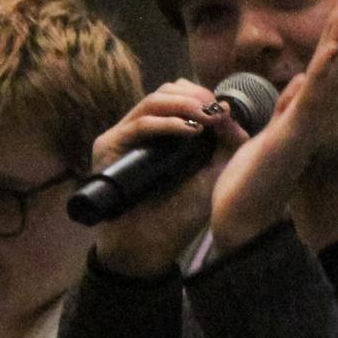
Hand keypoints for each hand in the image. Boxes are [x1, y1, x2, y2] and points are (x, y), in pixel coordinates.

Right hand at [89, 81, 252, 278]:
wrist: (148, 246)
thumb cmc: (179, 214)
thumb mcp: (213, 175)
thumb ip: (226, 144)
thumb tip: (227, 108)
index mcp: (166, 133)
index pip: (180, 95)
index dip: (202, 95)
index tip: (223, 109)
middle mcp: (144, 131)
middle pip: (165, 91)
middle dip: (195, 95)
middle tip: (215, 111)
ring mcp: (125, 137)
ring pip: (153, 101)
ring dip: (184, 104)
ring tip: (206, 117)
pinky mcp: (109, 148)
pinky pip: (139, 125)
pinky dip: (167, 123)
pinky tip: (190, 130)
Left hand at [207, 0, 337, 254]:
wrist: (240, 220)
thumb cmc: (245, 188)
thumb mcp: (251, 140)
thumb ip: (268, 113)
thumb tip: (280, 88)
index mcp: (294, 116)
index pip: (316, 68)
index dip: (328, 40)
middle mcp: (305, 115)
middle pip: (329, 61)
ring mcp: (303, 122)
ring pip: (327, 70)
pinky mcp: (295, 131)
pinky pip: (313, 93)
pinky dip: (325, 67)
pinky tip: (335, 43)